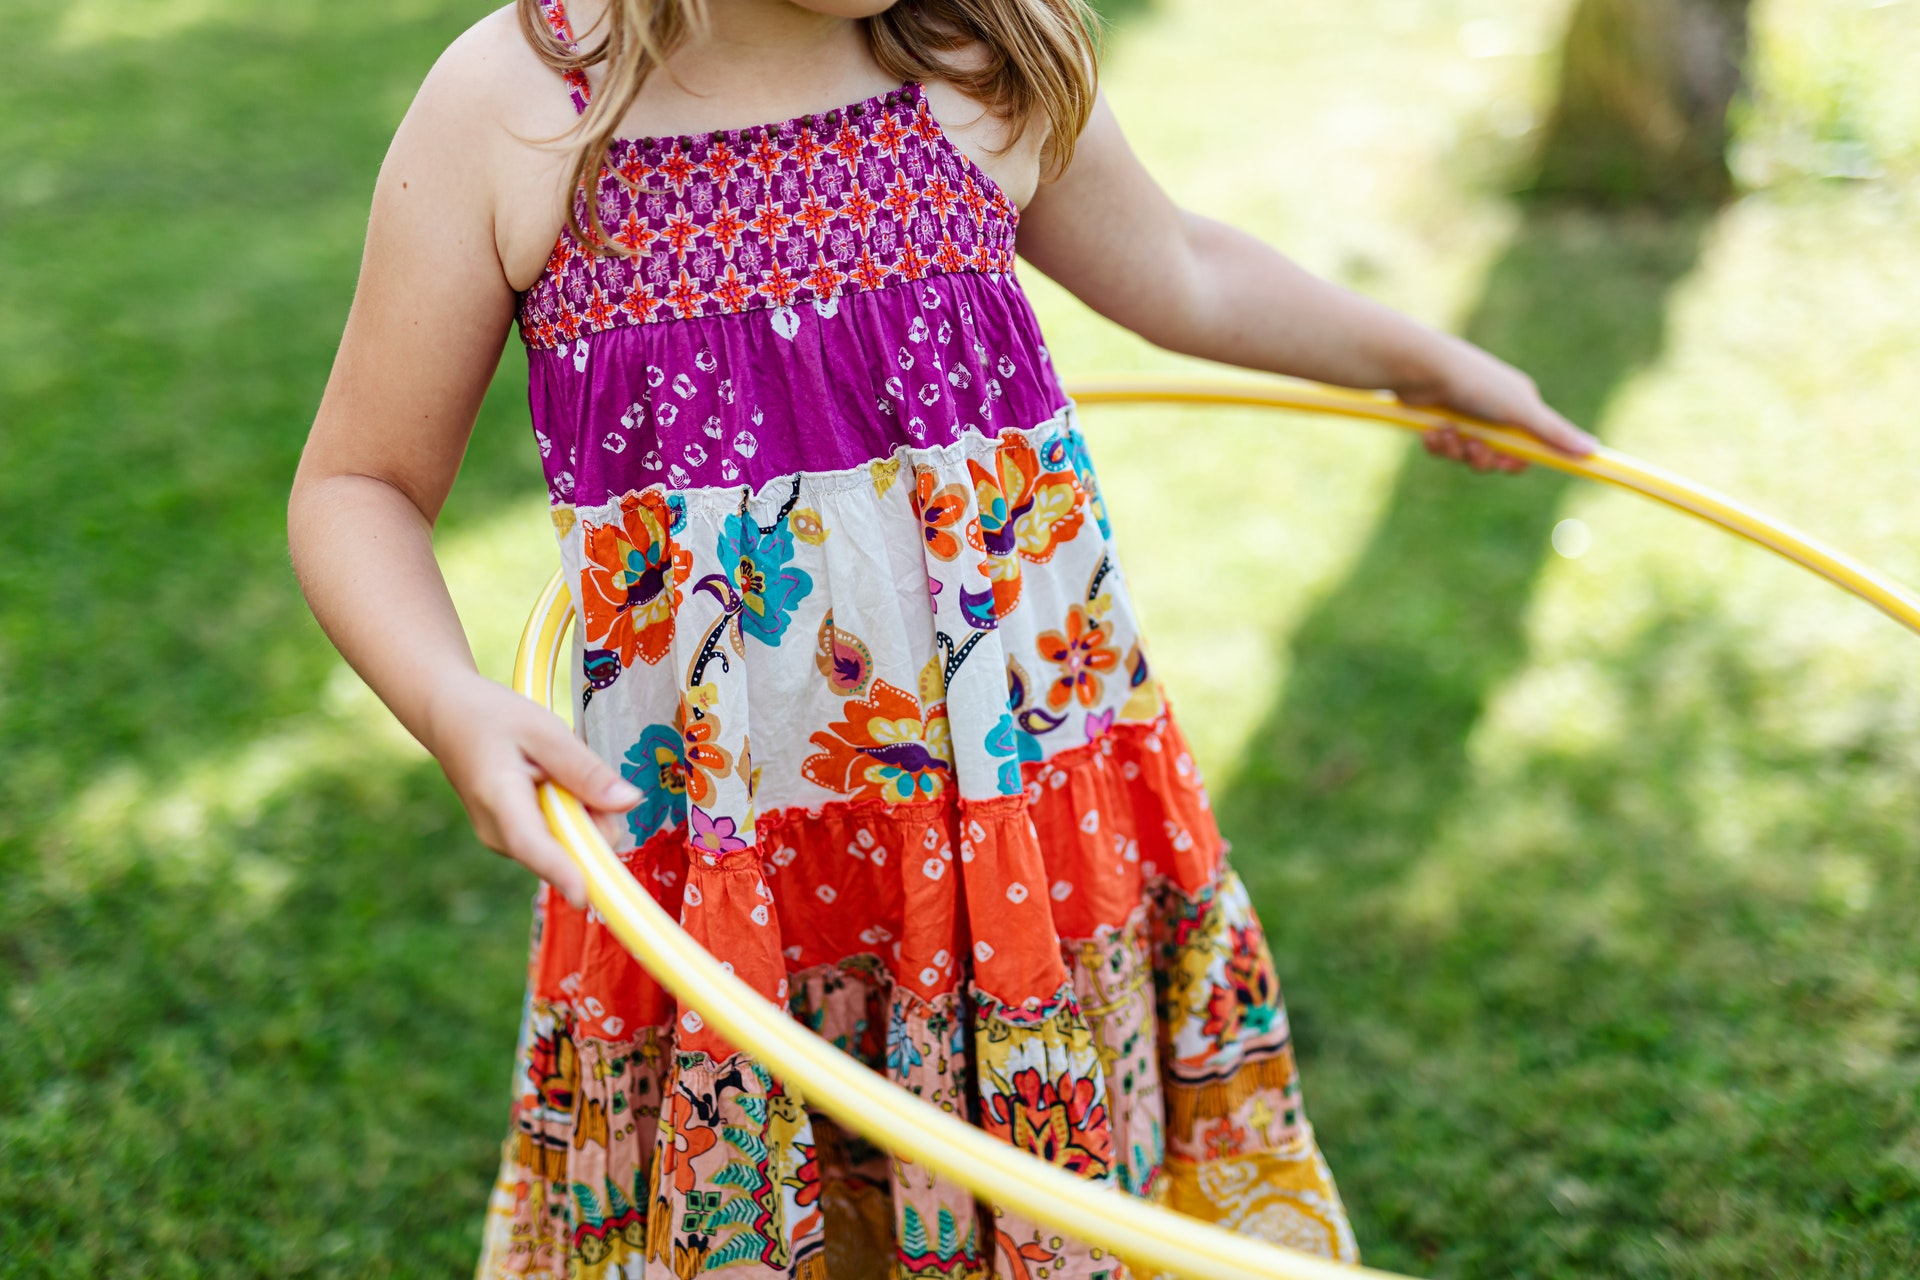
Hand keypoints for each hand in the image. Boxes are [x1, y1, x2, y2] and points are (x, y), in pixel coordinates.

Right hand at [423, 669, 640, 909]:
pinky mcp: (513, 840)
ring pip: (566, 844)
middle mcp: (497, 834)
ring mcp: (504, 842)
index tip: (585, 899)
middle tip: (575, 771)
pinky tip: (549, 782)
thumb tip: (630, 803)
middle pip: (565, 849)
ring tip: (554, 770)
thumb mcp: (545, 731)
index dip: (561, 872)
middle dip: (590, 819)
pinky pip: (557, 838)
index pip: (531, 845)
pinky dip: (567, 814)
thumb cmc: (494, 718)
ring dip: (579, 813)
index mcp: (499, 800)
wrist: (449, 718)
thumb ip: (585, 769)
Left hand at [1398, 336, 1596, 473]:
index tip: (1508, 465)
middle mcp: (1494, 411)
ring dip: (1456, 450)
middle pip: (1496, 457)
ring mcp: (1465, 416)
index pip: (1529, 447)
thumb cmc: (1475, 383)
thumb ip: (1553, 432)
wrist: (1422, 369)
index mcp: (1519, 405)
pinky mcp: (1438, 421)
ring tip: (1447, 430)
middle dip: (1483, 458)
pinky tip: (1431, 429)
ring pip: (1466, 456)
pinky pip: (1443, 448)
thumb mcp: (1519, 410)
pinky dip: (1437, 443)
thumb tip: (1593, 450)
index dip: (1518, 461)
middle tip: (1474, 445)